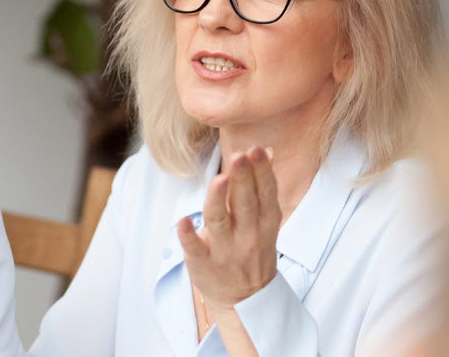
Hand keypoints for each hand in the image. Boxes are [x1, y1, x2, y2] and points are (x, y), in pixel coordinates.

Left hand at [178, 147, 281, 308]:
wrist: (245, 299)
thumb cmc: (251, 249)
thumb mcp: (265, 220)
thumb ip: (261, 186)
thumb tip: (266, 150)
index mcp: (264, 221)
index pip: (265, 192)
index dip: (261, 171)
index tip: (257, 149)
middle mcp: (247, 234)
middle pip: (244, 203)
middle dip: (242, 179)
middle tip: (239, 156)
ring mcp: (225, 250)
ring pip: (220, 221)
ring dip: (218, 200)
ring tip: (219, 180)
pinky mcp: (203, 263)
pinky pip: (195, 248)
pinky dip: (189, 235)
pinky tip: (182, 221)